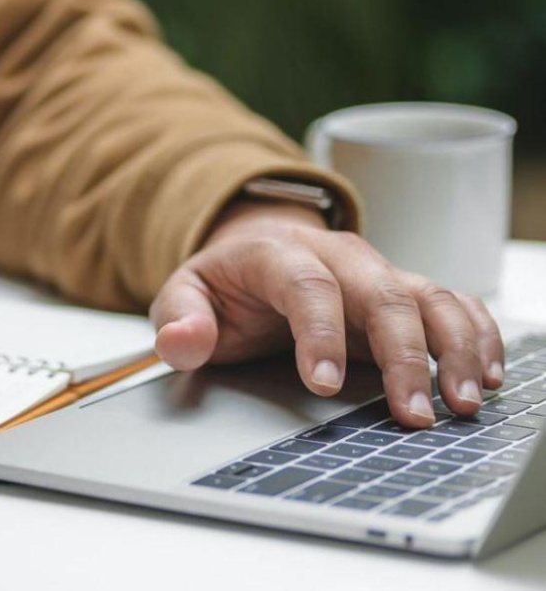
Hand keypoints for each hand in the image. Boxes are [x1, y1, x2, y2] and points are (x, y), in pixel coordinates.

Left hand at [149, 200, 503, 427]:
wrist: (256, 251)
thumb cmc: (224, 284)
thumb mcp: (185, 296)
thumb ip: (178, 319)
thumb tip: (181, 342)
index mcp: (277, 254)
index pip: (306, 285)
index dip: (319, 332)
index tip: (322, 384)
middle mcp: (337, 256)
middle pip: (382, 293)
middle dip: (403, 354)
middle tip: (414, 413)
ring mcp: (376, 272)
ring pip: (428, 295)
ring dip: (453, 346)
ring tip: (462, 402)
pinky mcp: (403, 292)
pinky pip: (452, 303)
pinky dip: (477, 334)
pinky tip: (486, 375)